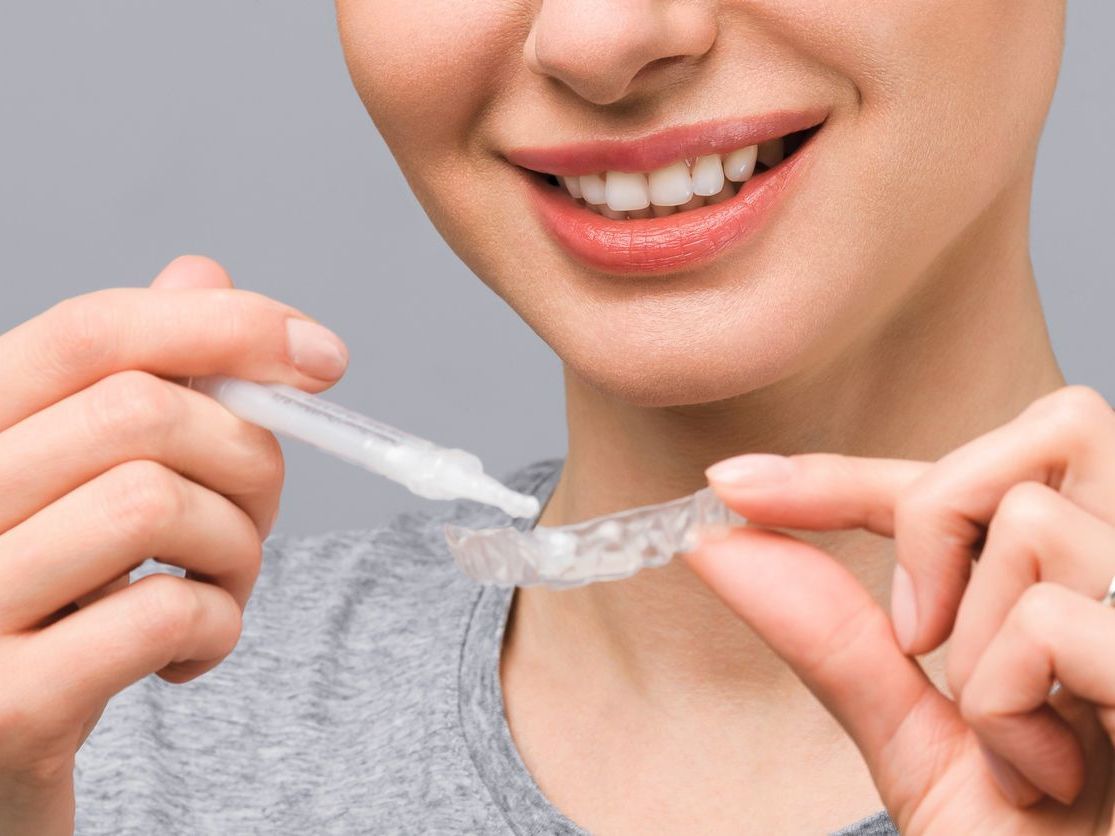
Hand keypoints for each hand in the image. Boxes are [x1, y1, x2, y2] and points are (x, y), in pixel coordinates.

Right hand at [0, 256, 347, 834]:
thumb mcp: (76, 483)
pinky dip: (219, 625)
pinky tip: (187, 651)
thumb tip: (202, 273)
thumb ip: (129, 379)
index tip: (322, 356)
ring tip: (218, 587)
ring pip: (160, 502)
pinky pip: (168, 611)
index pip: (94, 331)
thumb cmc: (47, 608)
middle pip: (145, 411)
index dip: (226, 325)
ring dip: (237, 548)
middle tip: (254, 517)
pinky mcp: (6, 704)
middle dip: (248, 458)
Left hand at [687, 386, 1114, 833]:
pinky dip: (1005, 708)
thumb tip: (721, 544)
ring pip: (1031, 524)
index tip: (732, 486)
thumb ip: (838, 638)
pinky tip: (1049, 773)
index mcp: (1094, 585)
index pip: (968, 478)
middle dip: (940, 520)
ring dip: (978, 653)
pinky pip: (1047, 621)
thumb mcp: (922, 742)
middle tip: (923, 638)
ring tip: (1019, 749)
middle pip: (1048, 427)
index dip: (843, 473)